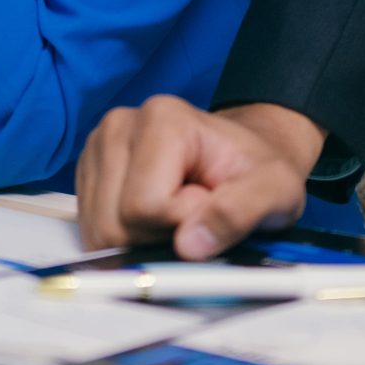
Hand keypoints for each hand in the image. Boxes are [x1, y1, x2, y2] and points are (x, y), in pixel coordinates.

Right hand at [76, 96, 326, 258]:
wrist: (243, 156)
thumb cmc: (258, 170)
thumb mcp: (275, 190)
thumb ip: (239, 213)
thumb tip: (188, 245)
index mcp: (162, 119)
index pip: (145, 206)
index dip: (182, 223)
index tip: (209, 203)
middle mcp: (119, 126)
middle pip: (113, 224)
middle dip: (156, 237)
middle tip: (193, 214)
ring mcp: (98, 149)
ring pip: (98, 232)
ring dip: (140, 240)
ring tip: (176, 214)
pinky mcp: (90, 173)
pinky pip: (92, 230)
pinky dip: (127, 237)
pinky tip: (154, 218)